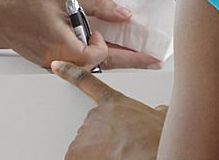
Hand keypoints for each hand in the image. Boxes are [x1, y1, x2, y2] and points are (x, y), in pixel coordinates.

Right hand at [0, 0, 161, 70]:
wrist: (0, 17)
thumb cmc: (27, 5)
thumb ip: (97, 5)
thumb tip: (123, 12)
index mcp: (62, 46)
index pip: (94, 57)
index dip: (102, 45)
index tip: (100, 31)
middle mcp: (60, 61)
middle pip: (101, 66)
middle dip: (129, 62)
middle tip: (153, 61)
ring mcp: (56, 65)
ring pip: (91, 65)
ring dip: (113, 59)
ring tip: (137, 56)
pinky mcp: (53, 63)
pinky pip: (80, 62)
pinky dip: (95, 56)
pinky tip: (105, 47)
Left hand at [52, 60, 166, 159]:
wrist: (156, 150)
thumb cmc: (158, 138)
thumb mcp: (162, 117)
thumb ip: (154, 111)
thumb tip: (160, 112)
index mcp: (115, 102)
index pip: (87, 82)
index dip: (69, 72)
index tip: (56, 66)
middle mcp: (96, 113)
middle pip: (91, 128)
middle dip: (103, 141)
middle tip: (120, 150)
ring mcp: (85, 131)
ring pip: (85, 148)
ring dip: (97, 155)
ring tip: (118, 157)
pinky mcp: (78, 151)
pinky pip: (74, 158)